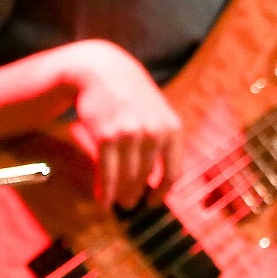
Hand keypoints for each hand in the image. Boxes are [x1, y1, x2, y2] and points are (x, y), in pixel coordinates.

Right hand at [57, 40, 182, 208]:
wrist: (102, 72)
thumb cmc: (131, 97)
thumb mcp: (156, 113)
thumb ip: (162, 141)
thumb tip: (163, 180)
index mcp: (173, 128)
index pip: (174, 172)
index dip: (163, 192)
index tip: (153, 202)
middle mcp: (155, 132)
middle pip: (146, 177)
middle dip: (137, 194)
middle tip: (130, 204)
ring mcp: (131, 135)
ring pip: (127, 177)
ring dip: (121, 195)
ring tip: (117, 203)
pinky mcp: (107, 137)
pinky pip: (108, 173)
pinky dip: (105, 191)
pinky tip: (103, 201)